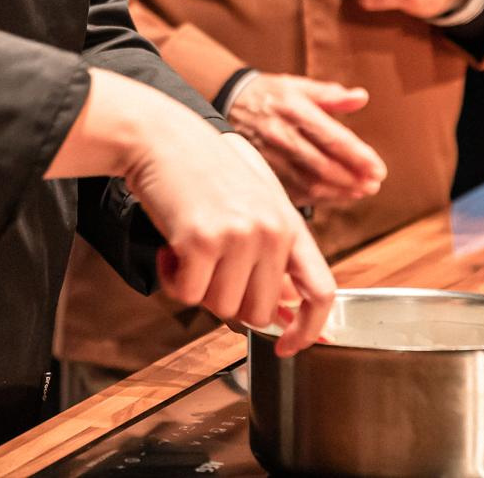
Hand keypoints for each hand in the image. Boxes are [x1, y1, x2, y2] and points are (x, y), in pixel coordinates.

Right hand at [47, 70, 335, 354]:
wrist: (162, 137)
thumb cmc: (204, 171)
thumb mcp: (253, 206)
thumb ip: (273, 258)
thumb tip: (284, 313)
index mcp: (289, 224)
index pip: (322, 291)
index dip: (309, 331)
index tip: (289, 345)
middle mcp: (271, 232)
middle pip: (259, 313)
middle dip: (228, 300)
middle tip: (209, 268)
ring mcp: (238, 236)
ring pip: (221, 308)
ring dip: (197, 287)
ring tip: (189, 248)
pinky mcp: (201, 241)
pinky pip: (187, 295)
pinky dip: (172, 280)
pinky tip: (171, 248)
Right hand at [227, 73, 385, 206]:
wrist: (229, 101)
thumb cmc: (270, 94)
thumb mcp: (299, 85)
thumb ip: (332, 95)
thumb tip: (361, 98)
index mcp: (295, 109)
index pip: (334, 138)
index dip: (359, 157)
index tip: (379, 169)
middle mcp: (282, 134)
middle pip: (324, 165)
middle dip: (352, 179)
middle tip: (373, 185)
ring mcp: (270, 155)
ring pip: (309, 182)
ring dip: (338, 192)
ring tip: (358, 192)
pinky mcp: (262, 170)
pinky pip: (292, 191)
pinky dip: (316, 197)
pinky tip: (333, 196)